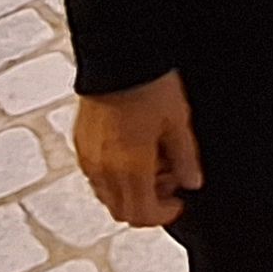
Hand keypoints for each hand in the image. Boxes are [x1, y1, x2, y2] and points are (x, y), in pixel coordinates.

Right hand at [74, 72, 203, 226]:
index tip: (177, 201)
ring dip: (129, 191)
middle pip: (122, 211)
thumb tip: (192, 182)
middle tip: (167, 178)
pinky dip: (114, 176)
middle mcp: (104, 170)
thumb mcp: (177, 122)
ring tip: (150, 161)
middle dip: (147, 204)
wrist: (116, 55)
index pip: (142, 216)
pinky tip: (131, 150)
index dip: (163, 215)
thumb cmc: (147, 84)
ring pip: (107, 195)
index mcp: (130, 169)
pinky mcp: (80, 143)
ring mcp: (88, 158)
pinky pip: (96, 175)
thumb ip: (185, 158)